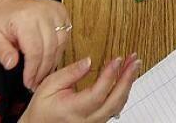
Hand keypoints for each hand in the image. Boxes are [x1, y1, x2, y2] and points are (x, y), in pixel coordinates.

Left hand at [0, 0, 72, 90]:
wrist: (12, 3)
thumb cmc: (4, 21)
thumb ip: (2, 52)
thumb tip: (11, 64)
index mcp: (25, 18)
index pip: (34, 50)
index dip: (33, 70)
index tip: (29, 81)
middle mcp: (43, 12)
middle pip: (49, 49)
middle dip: (43, 70)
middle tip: (36, 82)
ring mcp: (55, 11)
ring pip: (60, 44)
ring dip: (52, 62)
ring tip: (43, 74)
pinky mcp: (62, 12)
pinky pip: (65, 37)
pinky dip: (59, 51)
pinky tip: (50, 59)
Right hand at [20, 54, 140, 122]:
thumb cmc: (41, 108)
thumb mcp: (49, 85)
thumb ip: (70, 73)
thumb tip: (88, 61)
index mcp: (73, 110)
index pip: (98, 93)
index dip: (110, 75)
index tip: (117, 59)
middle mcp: (86, 120)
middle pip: (114, 101)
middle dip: (127, 79)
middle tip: (134, 61)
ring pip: (117, 106)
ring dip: (127, 85)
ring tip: (132, 66)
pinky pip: (115, 109)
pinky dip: (122, 93)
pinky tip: (125, 79)